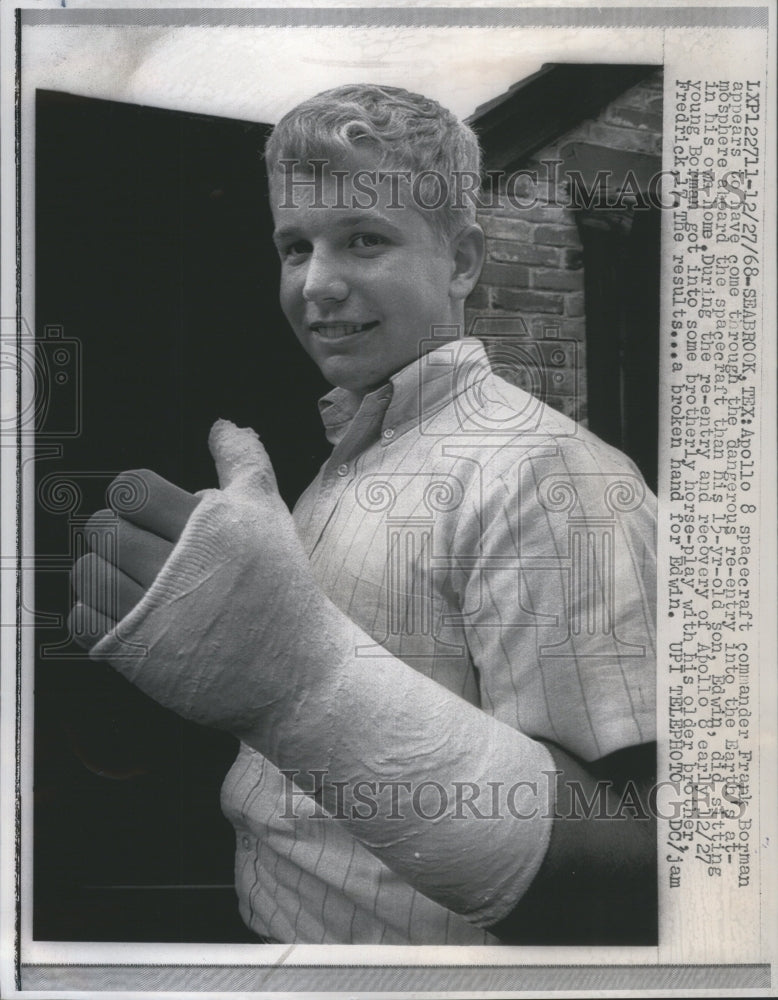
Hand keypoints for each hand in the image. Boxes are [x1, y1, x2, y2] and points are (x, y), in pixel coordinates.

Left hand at [68, 419, 317, 733]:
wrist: (295, 672)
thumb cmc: (283, 590)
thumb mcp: (270, 517)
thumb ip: (244, 462)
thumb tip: (225, 425)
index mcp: (208, 530)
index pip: (130, 489)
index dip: (131, 494)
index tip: (147, 511)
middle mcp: (178, 570)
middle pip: (102, 528)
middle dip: (116, 530)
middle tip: (142, 545)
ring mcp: (155, 616)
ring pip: (87, 571)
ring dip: (102, 568)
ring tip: (132, 576)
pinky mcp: (138, 655)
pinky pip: (83, 617)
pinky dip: (95, 608)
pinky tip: (125, 606)